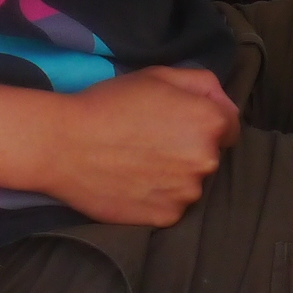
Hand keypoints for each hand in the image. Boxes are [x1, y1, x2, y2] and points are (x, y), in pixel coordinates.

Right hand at [27, 65, 240, 226]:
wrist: (64, 144)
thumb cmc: (110, 103)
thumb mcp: (158, 75)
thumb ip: (202, 83)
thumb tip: (223, 103)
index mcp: (210, 122)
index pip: (229, 126)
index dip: (203, 121)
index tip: (177, 123)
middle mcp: (207, 160)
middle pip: (210, 156)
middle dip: (189, 149)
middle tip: (151, 141)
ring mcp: (187, 193)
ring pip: (191, 183)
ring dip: (175, 176)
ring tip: (138, 162)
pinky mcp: (166, 217)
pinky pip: (171, 206)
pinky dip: (158, 197)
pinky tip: (133, 182)